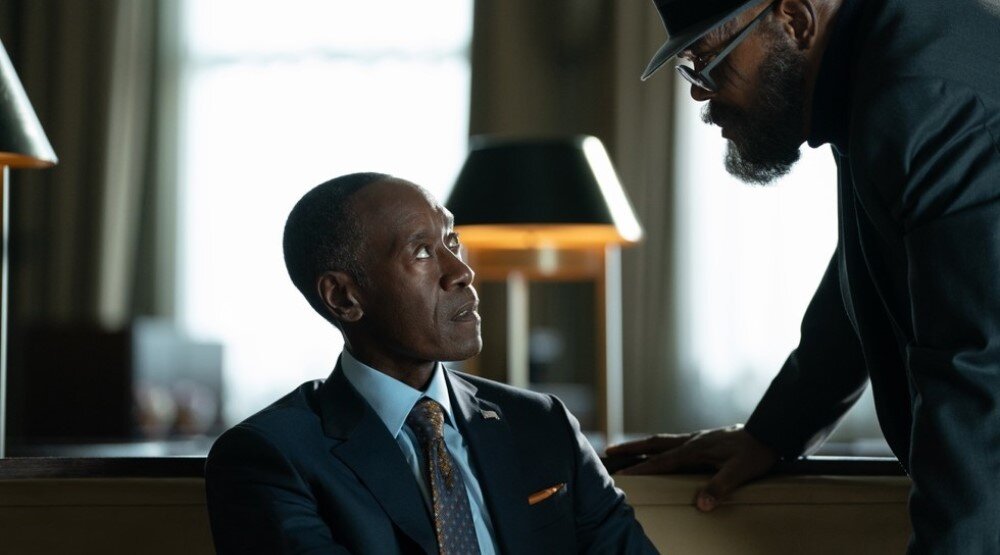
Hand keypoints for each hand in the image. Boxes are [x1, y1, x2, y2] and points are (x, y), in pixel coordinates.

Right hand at [606, 425, 778, 511]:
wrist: (769, 433)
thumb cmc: (754, 454)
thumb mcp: (738, 473)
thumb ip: (719, 487)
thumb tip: (701, 504)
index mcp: (695, 450)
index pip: (661, 461)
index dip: (641, 468)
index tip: (621, 474)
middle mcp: (691, 441)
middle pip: (653, 444)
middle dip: (630, 449)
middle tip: (609, 452)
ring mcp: (697, 438)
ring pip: (662, 441)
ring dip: (642, 445)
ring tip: (626, 449)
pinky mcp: (704, 439)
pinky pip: (674, 442)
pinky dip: (660, 445)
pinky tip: (662, 450)